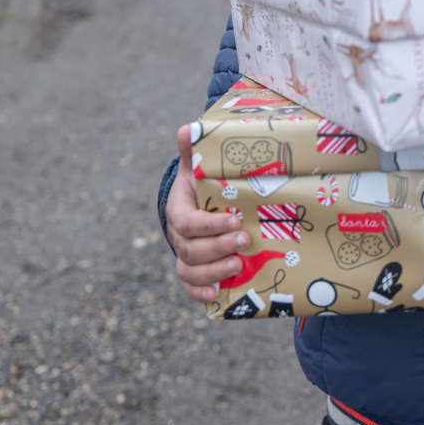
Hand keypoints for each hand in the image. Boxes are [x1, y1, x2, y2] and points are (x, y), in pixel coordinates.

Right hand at [166, 125, 249, 302]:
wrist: (197, 203)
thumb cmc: (203, 184)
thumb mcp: (199, 166)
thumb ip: (195, 150)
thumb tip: (187, 129)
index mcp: (179, 209)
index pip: (188, 222)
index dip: (209, 225)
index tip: (234, 219)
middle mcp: (179, 235)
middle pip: (191, 248)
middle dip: (218, 247)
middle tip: (244, 239)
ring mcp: (185, 254)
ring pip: (190, 269)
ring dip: (213, 271)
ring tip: (239, 265)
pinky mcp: (193, 270)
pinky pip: (189, 287)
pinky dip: (200, 293)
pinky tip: (217, 295)